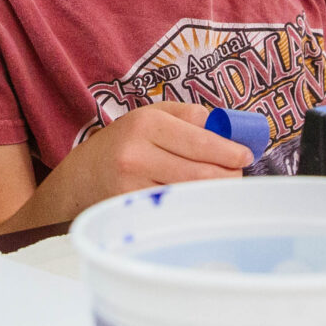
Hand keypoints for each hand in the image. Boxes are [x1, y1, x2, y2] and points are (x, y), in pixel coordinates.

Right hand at [54, 102, 249, 215]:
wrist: (80, 178)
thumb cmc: (124, 143)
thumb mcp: (150, 116)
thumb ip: (189, 117)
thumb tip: (231, 129)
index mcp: (147, 124)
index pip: (202, 141)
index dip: (230, 151)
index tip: (245, 155)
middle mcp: (137, 154)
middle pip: (201, 172)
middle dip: (228, 174)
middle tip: (237, 173)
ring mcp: (132, 186)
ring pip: (191, 193)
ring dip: (213, 191)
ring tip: (219, 185)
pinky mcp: (131, 209)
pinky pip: (175, 209)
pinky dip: (192, 206)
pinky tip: (196, 200)